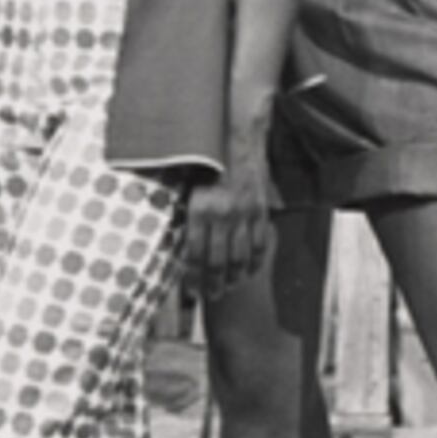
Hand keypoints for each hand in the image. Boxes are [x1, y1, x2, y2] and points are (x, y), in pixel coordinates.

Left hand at [181, 171, 273, 297]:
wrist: (237, 141)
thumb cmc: (207, 164)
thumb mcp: (188, 186)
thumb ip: (185, 216)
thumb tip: (175, 245)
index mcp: (200, 207)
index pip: (195, 253)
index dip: (193, 277)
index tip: (191, 291)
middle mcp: (223, 213)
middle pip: (218, 261)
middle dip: (214, 284)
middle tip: (210, 296)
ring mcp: (245, 213)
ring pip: (241, 257)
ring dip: (234, 278)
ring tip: (228, 287)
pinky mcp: (261, 211)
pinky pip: (260, 245)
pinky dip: (255, 263)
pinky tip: (248, 272)